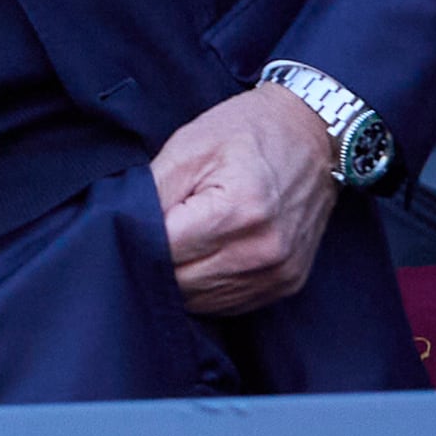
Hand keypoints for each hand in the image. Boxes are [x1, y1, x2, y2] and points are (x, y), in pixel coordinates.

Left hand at [150, 83, 335, 315]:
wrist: (311, 136)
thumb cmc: (247, 132)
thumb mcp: (189, 146)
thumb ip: (152, 191)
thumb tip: (123, 226)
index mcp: (238, 211)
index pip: (165, 250)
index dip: (138, 238)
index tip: (128, 223)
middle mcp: (263, 251)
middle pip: (181, 282)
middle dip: (156, 260)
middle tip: (147, 232)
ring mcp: (279, 273)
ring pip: (202, 300)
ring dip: (180, 278)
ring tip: (177, 242)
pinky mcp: (287, 284)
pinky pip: (230, 303)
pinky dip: (207, 287)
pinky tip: (200, 258)